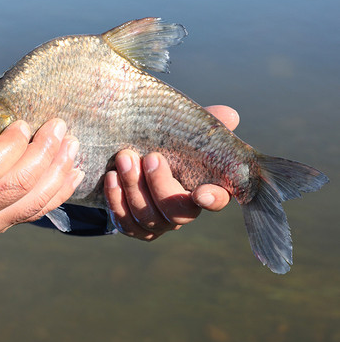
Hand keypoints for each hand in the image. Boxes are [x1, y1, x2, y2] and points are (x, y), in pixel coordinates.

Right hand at [0, 119, 82, 253]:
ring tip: (71, 144)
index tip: (24, 123)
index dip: (13, 144)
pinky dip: (61, 190)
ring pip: (36, 201)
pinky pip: (39, 211)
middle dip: (46, 152)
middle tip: (59, 126)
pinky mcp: (4, 228)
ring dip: (60, 169)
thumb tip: (13, 112)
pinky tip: (74, 171)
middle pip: (20, 184)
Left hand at [104, 105, 239, 240]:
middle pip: (177, 213)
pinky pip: (126, 224)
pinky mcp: (135, 226)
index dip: (212, 199)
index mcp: (202, 187)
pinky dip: (116, 201)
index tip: (200, 192)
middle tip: (149, 158)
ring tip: (123, 159)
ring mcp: (159, 222)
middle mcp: (183, 211)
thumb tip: (229, 115)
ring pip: (148, 217)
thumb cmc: (164, 144)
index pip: (216, 199)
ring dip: (134, 188)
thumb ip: (203, 125)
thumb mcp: (182, 131)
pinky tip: (111, 178)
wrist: (132, 156)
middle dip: (160, 185)